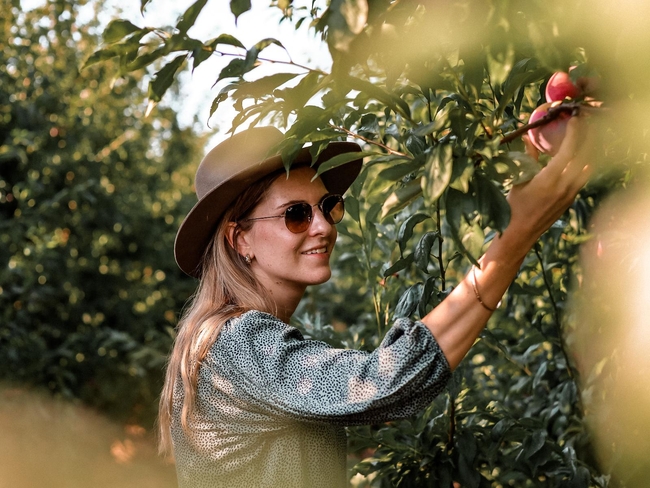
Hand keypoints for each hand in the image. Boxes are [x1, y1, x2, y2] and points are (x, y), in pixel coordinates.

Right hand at [504, 115, 592, 249]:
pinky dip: (583, 162)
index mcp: (549, 179)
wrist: (520, 232)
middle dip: (587, 136)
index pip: (569, 150)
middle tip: (584, 122)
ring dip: (589, 149)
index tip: (575, 118)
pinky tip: (578, 156)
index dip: (574, 132)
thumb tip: (527, 138)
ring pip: (588, 166)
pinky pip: (583, 176)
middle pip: (585, 155)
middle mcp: (565, 185)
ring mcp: (570, 193)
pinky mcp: (571, 199)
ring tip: (586, 136)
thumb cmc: (513, 206)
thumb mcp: (518, 179)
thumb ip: (527, 157)